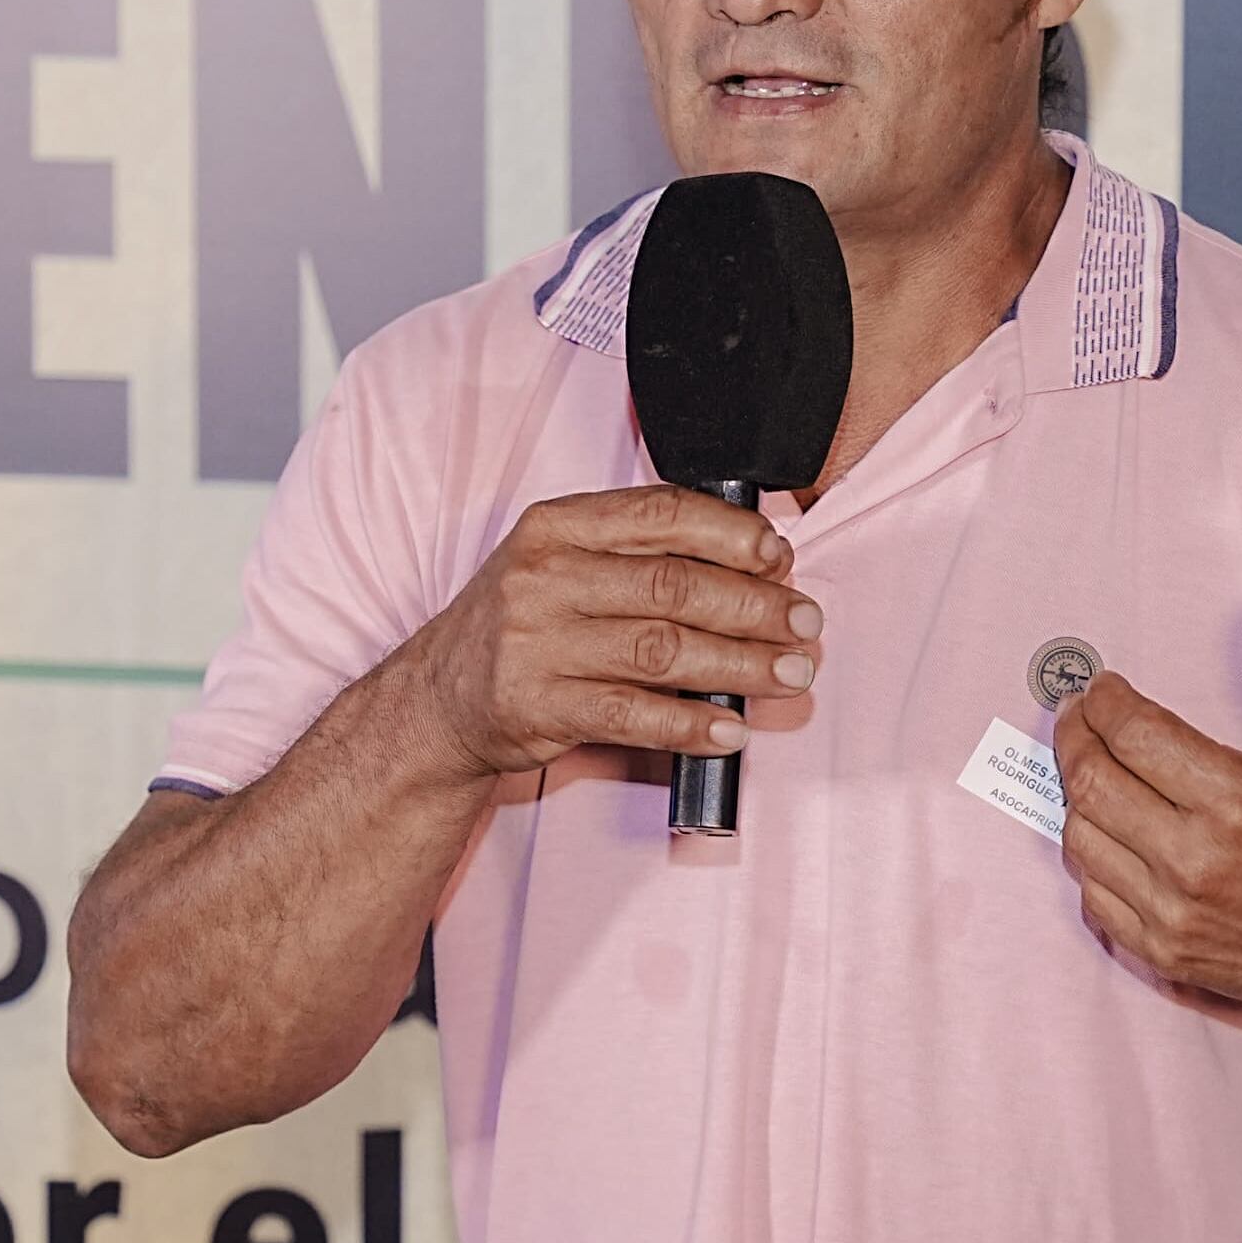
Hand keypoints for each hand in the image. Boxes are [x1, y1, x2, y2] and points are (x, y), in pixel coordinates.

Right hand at [396, 486, 821, 779]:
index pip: (660, 513)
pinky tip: (729, 729)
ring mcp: (536, 642)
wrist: (437, 700)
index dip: (732, 534)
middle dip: (755, 606)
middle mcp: (543, 577)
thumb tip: (755, 562)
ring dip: (739, 665)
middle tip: (805, 624)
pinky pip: (631, 715)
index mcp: (557, 526)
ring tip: (789, 674)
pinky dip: (689, 724)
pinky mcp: (536, 706)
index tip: (782, 558)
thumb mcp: (561, 563)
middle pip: (673, 586)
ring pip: (661, 651)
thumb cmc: (522, 626)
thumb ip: (639, 553)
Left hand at [1054, 584, 1241, 1035]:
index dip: (1104, 701)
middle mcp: (1195, 862)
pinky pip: (1093, 897)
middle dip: (1073, 736)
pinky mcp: (1164, 954)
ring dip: (1076, 795)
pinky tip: (1106, 829)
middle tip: (1078, 714)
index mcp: (1237, 803)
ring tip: (1091, 765)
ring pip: (1081, 840)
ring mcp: (1174, 915)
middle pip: (1091, 783)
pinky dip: (1089, 857)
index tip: (1101, 686)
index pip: (1132, 734)